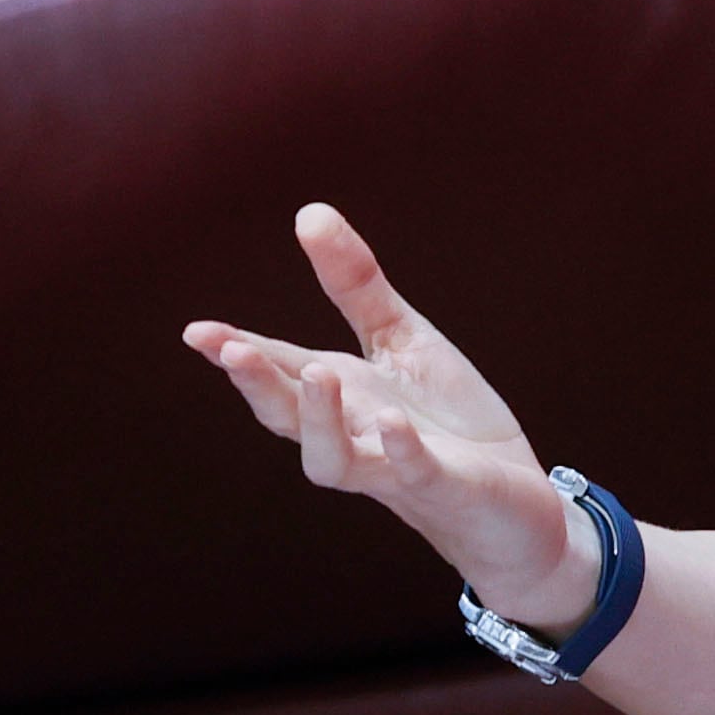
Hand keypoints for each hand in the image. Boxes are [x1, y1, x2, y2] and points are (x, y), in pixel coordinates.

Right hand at [183, 203, 591, 626]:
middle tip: (231, 350)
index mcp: (340, 394)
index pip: (278, 370)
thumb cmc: (450, 421)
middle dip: (258, 385)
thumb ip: (354, 285)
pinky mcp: (442, 487)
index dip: (236, 352)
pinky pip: (412, 472)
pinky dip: (399, 450)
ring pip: (333, 460)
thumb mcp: (401, 340)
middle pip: (288, 418)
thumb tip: (308, 212)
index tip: (196, 332)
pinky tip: (392, 422)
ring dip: (320, 421)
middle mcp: (353, 435)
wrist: (517, 502)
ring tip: (317, 373)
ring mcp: (392, 467)